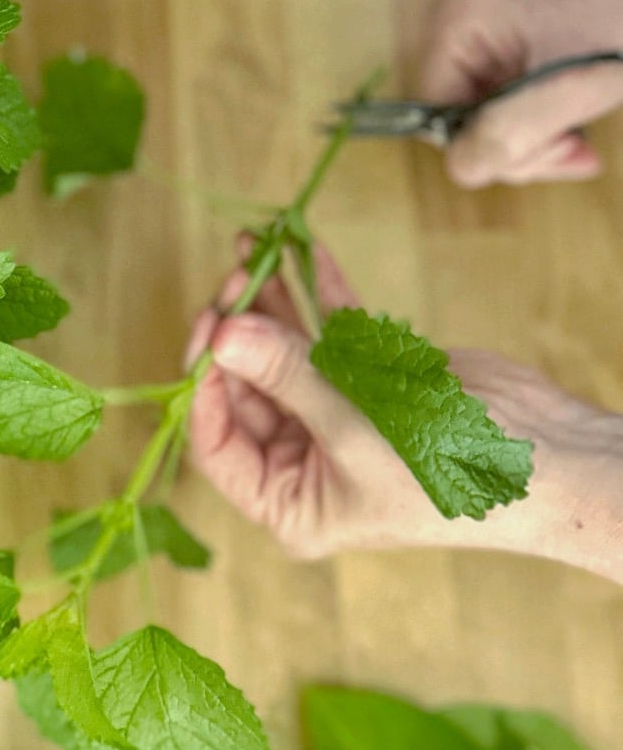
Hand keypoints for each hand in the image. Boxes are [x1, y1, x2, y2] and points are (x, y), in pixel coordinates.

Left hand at [186, 239, 622, 579]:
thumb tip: (223, 334)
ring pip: (282, 350)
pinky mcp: (369, 375)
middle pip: (246, 386)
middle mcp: (304, 459)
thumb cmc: (448, 471)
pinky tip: (302, 251)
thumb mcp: (355, 429)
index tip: (209, 329)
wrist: (545, 456)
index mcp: (290, 501)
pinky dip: (316, 290)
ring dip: (267, 299)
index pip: (217, 444)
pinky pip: (329, 329)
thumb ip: (287, 377)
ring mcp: (335, 413)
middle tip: (232, 280)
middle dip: (236, 329)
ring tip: (250, 248)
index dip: (204, 386)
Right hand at [420, 0, 622, 186]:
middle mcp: (452, 27)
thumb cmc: (617, 32)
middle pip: (457, 119)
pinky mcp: (495, 55)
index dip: (484, 143)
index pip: (438, 111)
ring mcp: (473, 41)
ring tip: (578, 142)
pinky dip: (534, 131)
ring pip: (479, 123)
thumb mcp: (568, 90)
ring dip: (531, 147)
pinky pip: (497, 110)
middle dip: (516, 148)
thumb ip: (509, 132)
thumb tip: (463, 168)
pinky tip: (570, 134)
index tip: (547, 146)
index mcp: (457, 22)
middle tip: (570, 147)